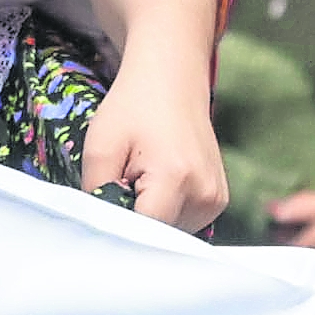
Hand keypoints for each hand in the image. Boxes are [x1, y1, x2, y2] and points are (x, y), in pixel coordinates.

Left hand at [80, 64, 226, 233]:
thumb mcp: (100, 146)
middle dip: (134, 219)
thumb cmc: (134, 106)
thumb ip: (96, 193)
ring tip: (142, 179)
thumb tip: (100, 229)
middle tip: (123, 182)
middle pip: (158, 236)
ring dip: (150, 216)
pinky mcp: (218, 199)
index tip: (105, 207)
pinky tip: (158, 182)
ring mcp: (216, 199)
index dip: (119, 226)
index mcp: (177, 178)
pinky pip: (184, 222)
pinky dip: (166, 211)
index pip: (144, 233)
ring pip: (170, 233)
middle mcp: (204, 194)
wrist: (171, 78)